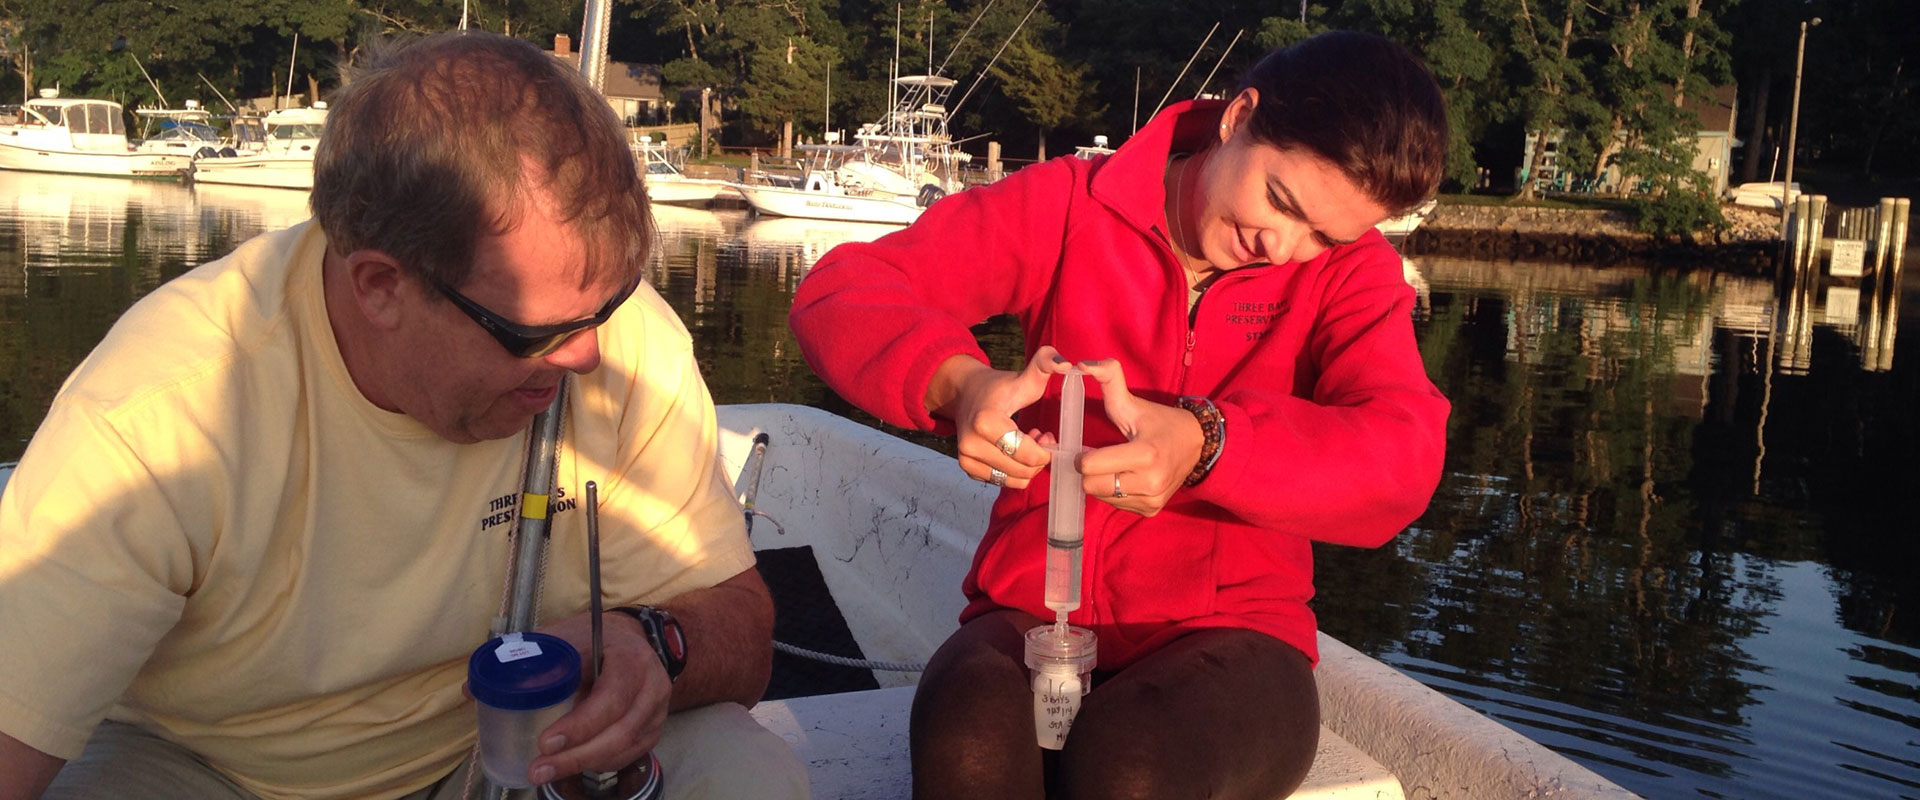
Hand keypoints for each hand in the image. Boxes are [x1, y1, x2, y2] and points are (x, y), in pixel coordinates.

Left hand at [526, 611, 672, 783]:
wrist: (627, 639)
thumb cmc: (592, 639)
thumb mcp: (564, 638)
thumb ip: (531, 660)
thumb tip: (477, 688)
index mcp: (631, 659)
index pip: (611, 698)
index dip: (580, 724)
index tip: (545, 742)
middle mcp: (652, 687)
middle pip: (620, 733)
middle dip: (576, 756)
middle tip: (538, 769)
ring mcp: (656, 712)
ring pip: (623, 749)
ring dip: (583, 765)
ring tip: (545, 772)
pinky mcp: (651, 730)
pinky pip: (626, 756)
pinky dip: (596, 764)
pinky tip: (570, 766)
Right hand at [937, 348, 1072, 489]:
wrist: (965, 393)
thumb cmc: (999, 387)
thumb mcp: (1025, 375)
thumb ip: (1047, 363)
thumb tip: (1067, 364)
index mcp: (985, 421)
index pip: (1028, 454)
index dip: (1046, 449)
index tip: (1046, 434)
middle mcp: (971, 444)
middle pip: (1024, 470)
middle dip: (1039, 457)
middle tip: (1040, 437)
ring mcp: (966, 459)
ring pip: (1015, 480)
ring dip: (1028, 466)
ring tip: (1027, 444)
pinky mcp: (967, 469)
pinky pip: (1003, 483)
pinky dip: (1014, 472)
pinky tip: (1013, 452)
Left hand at [1074, 357, 1204, 516]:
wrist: (1197, 445)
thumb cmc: (1159, 422)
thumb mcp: (1133, 402)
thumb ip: (1108, 379)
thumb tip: (1081, 364)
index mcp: (1145, 454)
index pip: (1088, 466)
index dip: (1082, 454)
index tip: (1089, 446)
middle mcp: (1150, 482)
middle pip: (1090, 484)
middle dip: (1089, 470)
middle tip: (1099, 455)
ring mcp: (1152, 500)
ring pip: (1100, 496)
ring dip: (1101, 482)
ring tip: (1115, 465)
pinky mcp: (1151, 510)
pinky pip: (1115, 504)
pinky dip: (1114, 492)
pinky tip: (1126, 477)